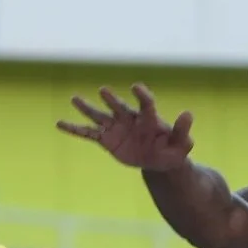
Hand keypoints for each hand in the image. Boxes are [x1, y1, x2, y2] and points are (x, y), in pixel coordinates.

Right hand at [57, 84, 193, 170]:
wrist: (158, 159)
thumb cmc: (172, 149)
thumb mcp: (181, 145)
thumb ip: (183, 131)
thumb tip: (188, 114)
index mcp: (149, 118)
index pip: (146, 104)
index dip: (142, 95)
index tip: (136, 88)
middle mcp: (129, 119)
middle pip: (119, 107)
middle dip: (112, 100)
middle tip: (104, 91)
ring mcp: (116, 128)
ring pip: (99, 116)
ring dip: (88, 108)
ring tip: (74, 98)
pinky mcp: (106, 139)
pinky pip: (88, 133)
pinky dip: (74, 129)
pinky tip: (59, 123)